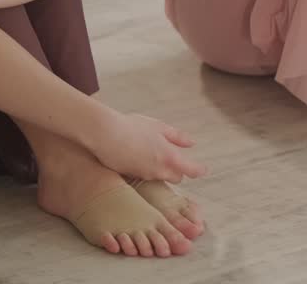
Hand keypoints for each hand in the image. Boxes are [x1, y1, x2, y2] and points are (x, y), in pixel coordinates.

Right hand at [90, 112, 208, 183]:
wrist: (105, 134)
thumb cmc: (131, 127)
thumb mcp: (157, 127)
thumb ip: (176, 136)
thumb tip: (191, 143)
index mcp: (170, 157)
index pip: (192, 171)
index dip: (199, 170)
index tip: (201, 168)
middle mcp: (160, 171)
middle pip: (176, 178)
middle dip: (176, 171)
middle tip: (169, 157)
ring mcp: (145, 176)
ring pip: (159, 177)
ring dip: (158, 169)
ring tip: (148, 153)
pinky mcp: (131, 177)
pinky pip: (143, 177)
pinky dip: (143, 170)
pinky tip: (134, 157)